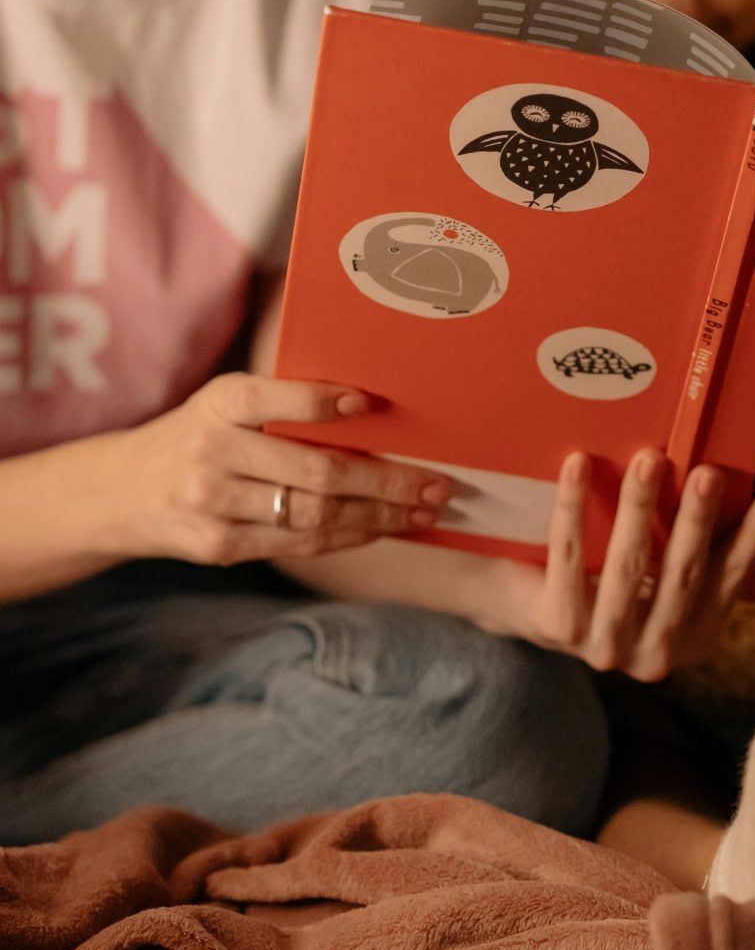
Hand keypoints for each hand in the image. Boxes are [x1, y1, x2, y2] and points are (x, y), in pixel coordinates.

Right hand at [111, 374, 446, 566]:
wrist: (123, 492)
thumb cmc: (201, 434)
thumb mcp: (227, 402)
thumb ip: (284, 403)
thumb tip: (373, 409)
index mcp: (220, 404)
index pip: (274, 401)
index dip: (321, 403)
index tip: (370, 402)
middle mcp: (213, 454)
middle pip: (315, 473)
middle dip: (386, 482)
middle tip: (437, 483)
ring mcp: (214, 507)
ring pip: (314, 517)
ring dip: (379, 517)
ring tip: (423, 510)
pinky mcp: (219, 548)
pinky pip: (298, 543)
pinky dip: (348, 536)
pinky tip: (382, 527)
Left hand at [499, 449, 754, 682]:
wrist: (535, 610)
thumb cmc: (619, 579)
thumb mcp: (671, 571)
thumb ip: (705, 544)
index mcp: (695, 637)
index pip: (732, 581)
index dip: (754, 539)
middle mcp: (656, 654)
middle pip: (682, 576)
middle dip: (696, 521)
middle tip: (707, 473)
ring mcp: (605, 645)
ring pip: (627, 568)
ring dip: (639, 509)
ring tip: (649, 460)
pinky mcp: (558, 625)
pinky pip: (569, 557)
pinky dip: (574, 507)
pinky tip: (579, 464)